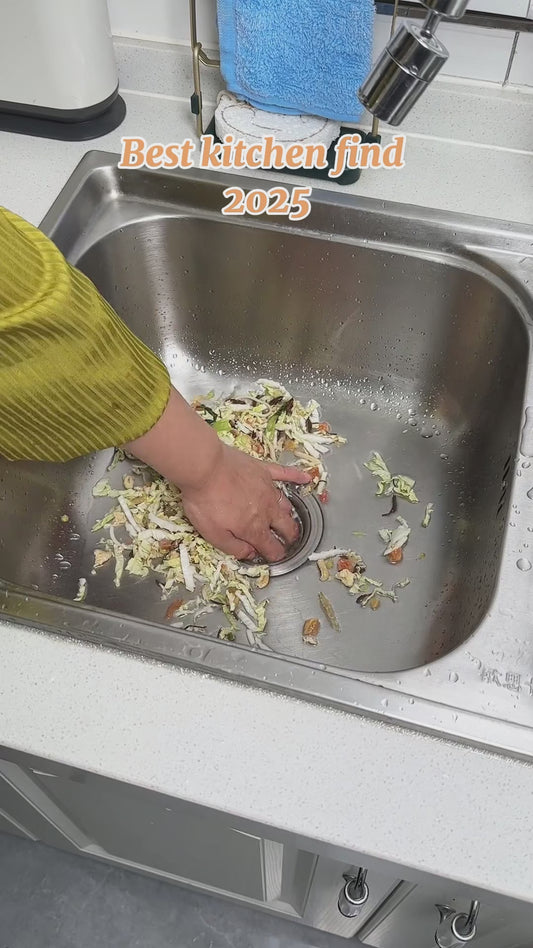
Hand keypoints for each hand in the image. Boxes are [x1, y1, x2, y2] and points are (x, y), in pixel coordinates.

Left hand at [124, 386, 310, 560]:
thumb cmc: (204, 501)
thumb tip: (250, 555)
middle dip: (289, 537)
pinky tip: (306, 478)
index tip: (276, 557)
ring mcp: (268, 489)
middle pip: (286, 527)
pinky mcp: (264, 470)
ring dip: (289, 515)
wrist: (204, 466)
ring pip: (286, 505)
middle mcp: (267, 510)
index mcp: (254, 528)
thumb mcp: (212, 534)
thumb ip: (233, 547)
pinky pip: (285, 473)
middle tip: (288, 541)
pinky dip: (297, 477)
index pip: (272, 547)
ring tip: (288, 520)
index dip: (276, 555)